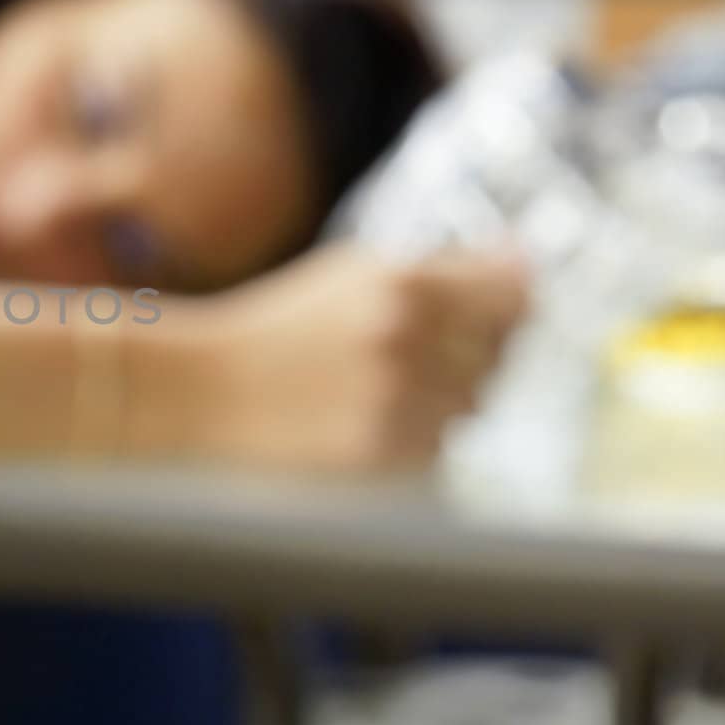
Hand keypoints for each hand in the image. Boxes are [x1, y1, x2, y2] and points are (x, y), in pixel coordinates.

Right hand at [133, 244, 528, 470]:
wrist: (197, 392)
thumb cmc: (276, 331)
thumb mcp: (352, 276)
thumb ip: (443, 271)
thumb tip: (527, 268)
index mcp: (401, 281)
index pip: (512, 293)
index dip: (505, 305)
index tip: (488, 312)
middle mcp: (406, 337)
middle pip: (496, 354)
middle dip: (462, 356)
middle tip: (396, 357)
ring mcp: (396, 401)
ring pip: (471, 406)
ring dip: (437, 400)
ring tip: (370, 391)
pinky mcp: (381, 456)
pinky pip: (437, 449)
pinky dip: (410, 439)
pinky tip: (356, 422)